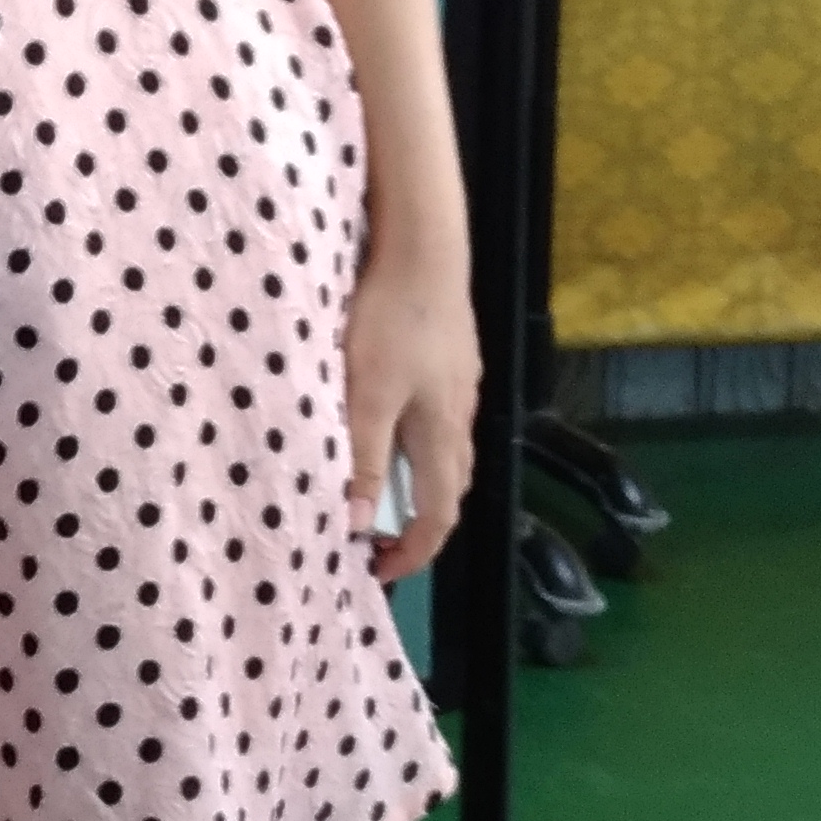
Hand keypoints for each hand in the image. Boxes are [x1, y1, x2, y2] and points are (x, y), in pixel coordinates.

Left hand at [343, 238, 478, 584]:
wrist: (424, 250)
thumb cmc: (389, 322)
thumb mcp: (365, 395)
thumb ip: (360, 458)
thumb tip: (358, 524)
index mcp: (441, 435)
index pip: (438, 516)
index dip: (414, 552)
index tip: (379, 570)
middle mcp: (460, 417)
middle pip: (448, 490)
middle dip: (416, 524)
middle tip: (374, 538)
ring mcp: (462, 386)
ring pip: (446, 454)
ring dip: (417, 484)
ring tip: (377, 491)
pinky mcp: (454, 360)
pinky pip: (442, 422)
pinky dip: (419, 447)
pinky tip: (391, 428)